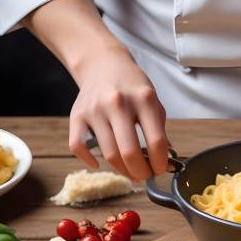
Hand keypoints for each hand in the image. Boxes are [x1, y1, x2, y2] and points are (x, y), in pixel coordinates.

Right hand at [69, 48, 168, 179]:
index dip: (160, 162)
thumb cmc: (132, 87)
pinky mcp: (77, 115)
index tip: (160, 170)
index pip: (156, 141)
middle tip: (144, 175)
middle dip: (140, 172)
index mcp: (143, 99)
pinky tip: (99, 163)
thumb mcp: (153, 102)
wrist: (103, 64)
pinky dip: (89, 160)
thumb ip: (159, 130)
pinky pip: (78, 146)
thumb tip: (164, 163)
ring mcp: (95, 109)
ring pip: (108, 154)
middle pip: (130, 152)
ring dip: (121, 170)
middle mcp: (118, 103)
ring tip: (130, 171)